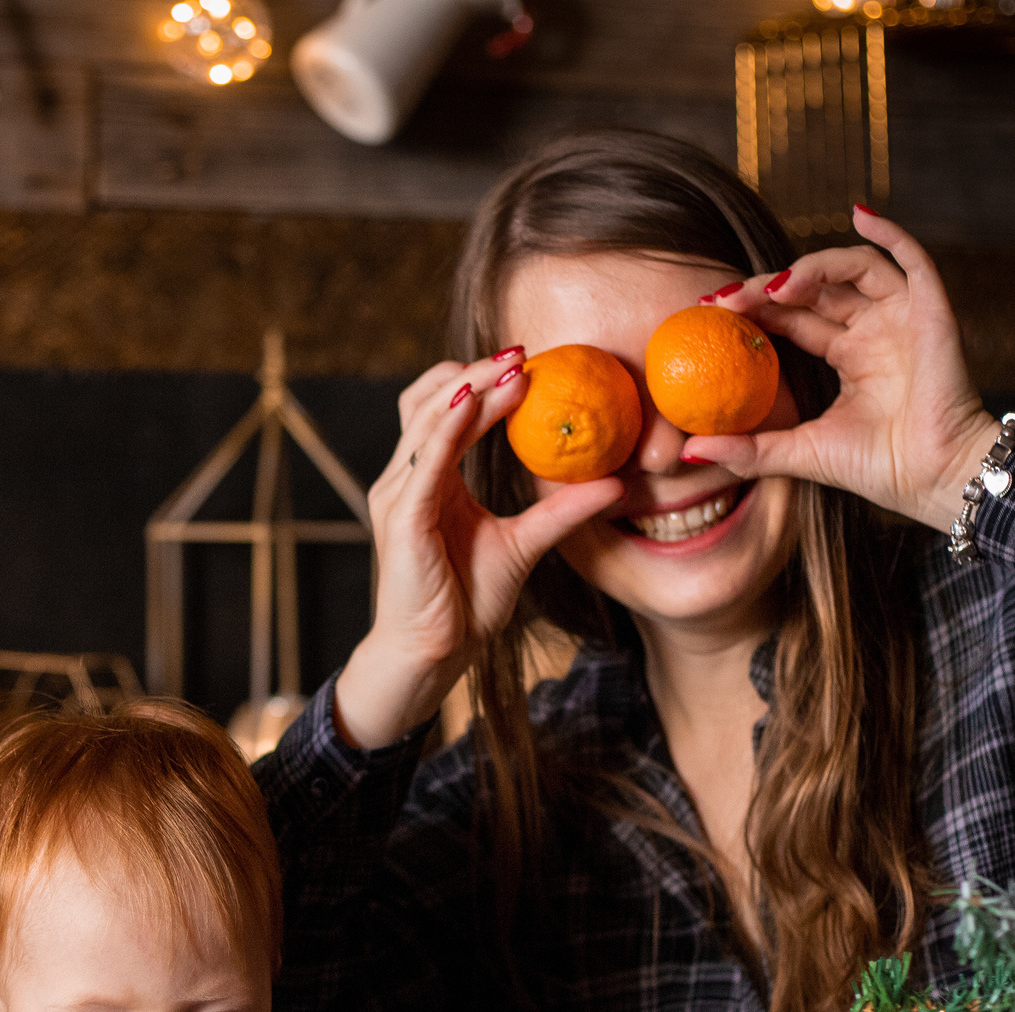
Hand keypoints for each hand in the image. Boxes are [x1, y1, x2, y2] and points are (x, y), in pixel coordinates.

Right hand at [333, 351, 625, 749]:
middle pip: (430, 401)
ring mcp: (399, 495)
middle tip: (522, 353)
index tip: (529, 363)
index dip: (481, 383)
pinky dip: (451, 427)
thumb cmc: (464, 605)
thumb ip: (560, 513)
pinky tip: (478, 403)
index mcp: (429, 481)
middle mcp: (406, 479)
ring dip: (469, 388)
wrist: (433, 656)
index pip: (447, 413)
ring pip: (428, 419)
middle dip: (473, 371)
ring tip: (509, 369)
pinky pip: (426, 459)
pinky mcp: (402, 517)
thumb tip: (615, 485)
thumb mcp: (524, 547)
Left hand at [681, 206, 1001, 535]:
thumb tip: (688, 451)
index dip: (756, 307)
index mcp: (850, 355)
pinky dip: (889, 232)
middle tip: (725, 299)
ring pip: (854, 268)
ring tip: (774, 288)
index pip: (795, 317)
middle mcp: (875, 330)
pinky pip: (912, 259)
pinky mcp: (931, 310)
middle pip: (816, 289)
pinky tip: (859, 214)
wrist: (934, 479)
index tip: (710, 309)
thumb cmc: (878, 468)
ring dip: (812, 268)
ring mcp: (903, 317)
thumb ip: (748, 449)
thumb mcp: (800, 454)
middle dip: (768, 288)